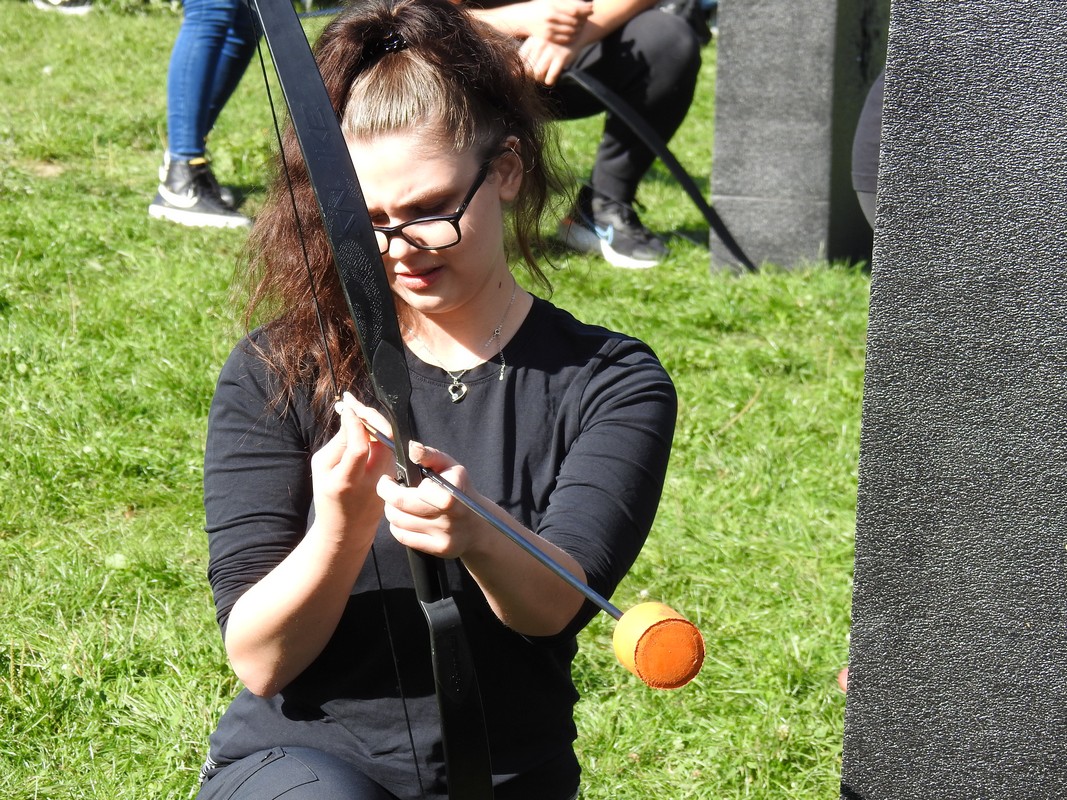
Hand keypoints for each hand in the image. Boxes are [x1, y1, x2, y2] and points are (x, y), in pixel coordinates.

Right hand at [310, 392, 393, 542]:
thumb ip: (338, 443)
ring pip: (388, 440)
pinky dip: (378, 433)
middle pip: (383, 439)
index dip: (355, 422)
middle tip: (353, 403)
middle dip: (369, 414)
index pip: (358, 446)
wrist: (347, 528)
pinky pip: (388, 448)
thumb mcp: (321, 469)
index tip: (347, 407)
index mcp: (347, 482)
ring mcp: (387, 479)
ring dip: (375, 421)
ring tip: (357, 411)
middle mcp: (372, 481)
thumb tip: (351, 416)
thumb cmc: (328, 495)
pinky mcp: (395, 476)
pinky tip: (365, 427)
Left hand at [375, 441, 485, 558]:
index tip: (389, 479)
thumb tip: (411, 448)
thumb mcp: (450, 467)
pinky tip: (402, 518)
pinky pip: (404, 538)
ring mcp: (445, 536)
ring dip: (390, 510)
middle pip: (401, 508)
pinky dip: (397, 526)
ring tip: (396, 502)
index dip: (393, 486)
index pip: (414, 492)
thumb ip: (430, 455)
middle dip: (387, 496)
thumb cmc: (460, 489)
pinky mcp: (438, 549)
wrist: (479, 525)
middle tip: (387, 488)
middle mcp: (451, 516)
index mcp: (453, 492)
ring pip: (399, 523)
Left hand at [519, 36, 578, 85]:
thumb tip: (512, 74)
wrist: (576, 33)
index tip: (526, 72)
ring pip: (538, 74)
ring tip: (544, 76)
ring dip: (540, 79)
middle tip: (538, 75)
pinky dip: (549, 81)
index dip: (521, 70)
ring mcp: (551, 51)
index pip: (520, 60)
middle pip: (528, 70)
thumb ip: (527, 56)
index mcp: (532, 41)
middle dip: (532, 76)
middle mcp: (540, 44)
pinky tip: (552, 77)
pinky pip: (550, 77)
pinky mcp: (561, 58)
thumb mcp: (539, 43)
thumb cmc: (553, 43)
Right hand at [524, 0, 593, 43]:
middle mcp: (551, 17)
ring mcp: (549, 28)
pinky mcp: (548, 37)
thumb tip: (589, 5)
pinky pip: (565, 39)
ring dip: (579, 29)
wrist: (525, 18)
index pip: (575, 10)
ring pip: (571, 31)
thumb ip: (570, 1)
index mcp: (553, 5)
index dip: (585, 11)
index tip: (591, 10)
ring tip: (581, 25)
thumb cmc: (543, 6)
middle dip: (583, 20)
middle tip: (586, 19)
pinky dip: (572, 37)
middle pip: (575, 21)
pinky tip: (574, 33)